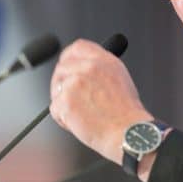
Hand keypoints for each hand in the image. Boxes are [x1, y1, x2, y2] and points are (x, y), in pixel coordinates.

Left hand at [49, 39, 152, 167]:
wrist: (128, 133)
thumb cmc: (126, 114)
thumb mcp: (119, 79)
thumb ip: (99, 69)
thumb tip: (80, 69)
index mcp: (104, 61)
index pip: (78, 48)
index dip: (68, 59)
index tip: (66, 68)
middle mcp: (89, 68)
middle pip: (61, 69)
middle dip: (62, 85)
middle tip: (73, 101)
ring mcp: (75, 83)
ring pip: (56, 90)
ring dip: (64, 104)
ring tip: (84, 115)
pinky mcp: (66, 100)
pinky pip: (54, 109)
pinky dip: (63, 119)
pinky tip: (80, 123)